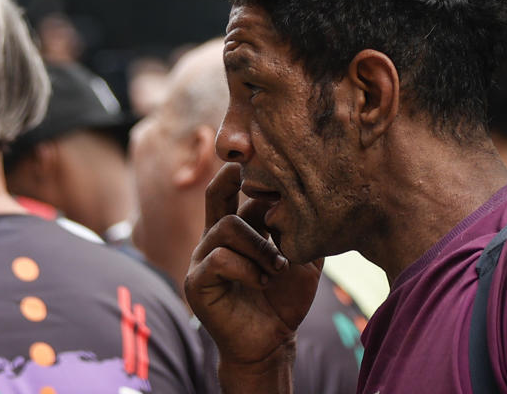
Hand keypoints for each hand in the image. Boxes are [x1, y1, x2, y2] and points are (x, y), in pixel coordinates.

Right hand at [186, 163, 318, 383]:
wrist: (273, 343)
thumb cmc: (285, 300)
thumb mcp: (302, 260)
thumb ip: (303, 231)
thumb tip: (309, 199)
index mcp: (237, 229)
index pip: (233, 188)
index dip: (244, 172)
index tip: (265, 163)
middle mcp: (214, 238)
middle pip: (216, 194)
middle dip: (238, 184)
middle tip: (266, 193)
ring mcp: (201, 259)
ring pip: (227, 227)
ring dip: (259, 245)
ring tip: (277, 268)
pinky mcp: (197, 283)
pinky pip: (219, 259)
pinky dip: (247, 268)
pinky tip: (262, 281)